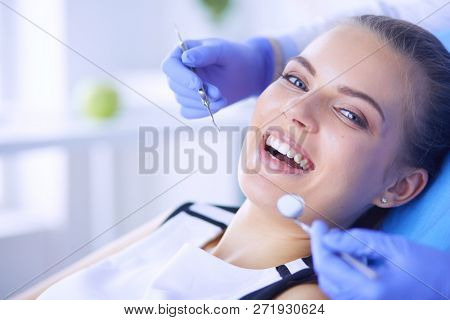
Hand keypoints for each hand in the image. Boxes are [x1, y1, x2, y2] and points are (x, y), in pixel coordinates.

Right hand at [161, 37, 272, 117]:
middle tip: (218, 93)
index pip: (169, 66)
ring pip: (182, 100)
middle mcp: (179, 71)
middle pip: (175, 86)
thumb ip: (205, 53)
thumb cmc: (234, 56)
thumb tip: (185, 58)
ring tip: (222, 98)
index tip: (198, 84)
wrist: (246, 73)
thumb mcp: (222, 50)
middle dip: (196, 92)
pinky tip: (217, 106)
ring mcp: (183, 88)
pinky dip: (201, 112)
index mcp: (182, 53)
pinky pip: (188, 112)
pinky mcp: (191, 103)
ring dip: (202, 103)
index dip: (181, 77)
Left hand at [310, 220, 449, 298]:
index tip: (318, 225)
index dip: (318, 242)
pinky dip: (342, 273)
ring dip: (331, 263)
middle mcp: (363, 305)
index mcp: (369, 291)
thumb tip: (329, 237)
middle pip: (326, 277)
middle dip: (322, 252)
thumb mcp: (393, 247)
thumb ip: (357, 241)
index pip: (327, 265)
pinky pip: (345, 292)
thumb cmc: (429, 269)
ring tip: (339, 243)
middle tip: (325, 232)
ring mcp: (366, 309)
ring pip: (333, 286)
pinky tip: (351, 258)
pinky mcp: (368, 308)